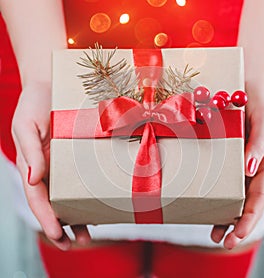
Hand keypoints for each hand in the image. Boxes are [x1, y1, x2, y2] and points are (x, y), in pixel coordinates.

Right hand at [12, 82, 90, 249]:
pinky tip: (98, 208)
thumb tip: (32, 179)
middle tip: (76, 245)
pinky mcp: (79, 157)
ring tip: (88, 237)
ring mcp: (64, 165)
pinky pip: (83, 180)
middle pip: (54, 203)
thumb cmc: (37, 103)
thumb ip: (30, 151)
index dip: (46, 217)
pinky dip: (88, 196)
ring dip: (77, 218)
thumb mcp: (26, 125)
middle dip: (62, 227)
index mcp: (33, 164)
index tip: (57, 235)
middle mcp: (49, 169)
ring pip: (69, 197)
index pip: (37, 197)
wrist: (54, 85)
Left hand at [211, 91, 263, 248]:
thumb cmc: (261, 101)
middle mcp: (253, 166)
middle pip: (247, 202)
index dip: (250, 217)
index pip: (260, 196)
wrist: (247, 86)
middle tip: (221, 242)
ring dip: (225, 215)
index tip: (237, 235)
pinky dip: (215, 193)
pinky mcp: (227, 155)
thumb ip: (261, 143)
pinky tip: (205, 204)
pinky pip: (222, 178)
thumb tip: (251, 168)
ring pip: (234, 195)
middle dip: (237, 224)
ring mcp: (240, 163)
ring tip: (213, 233)